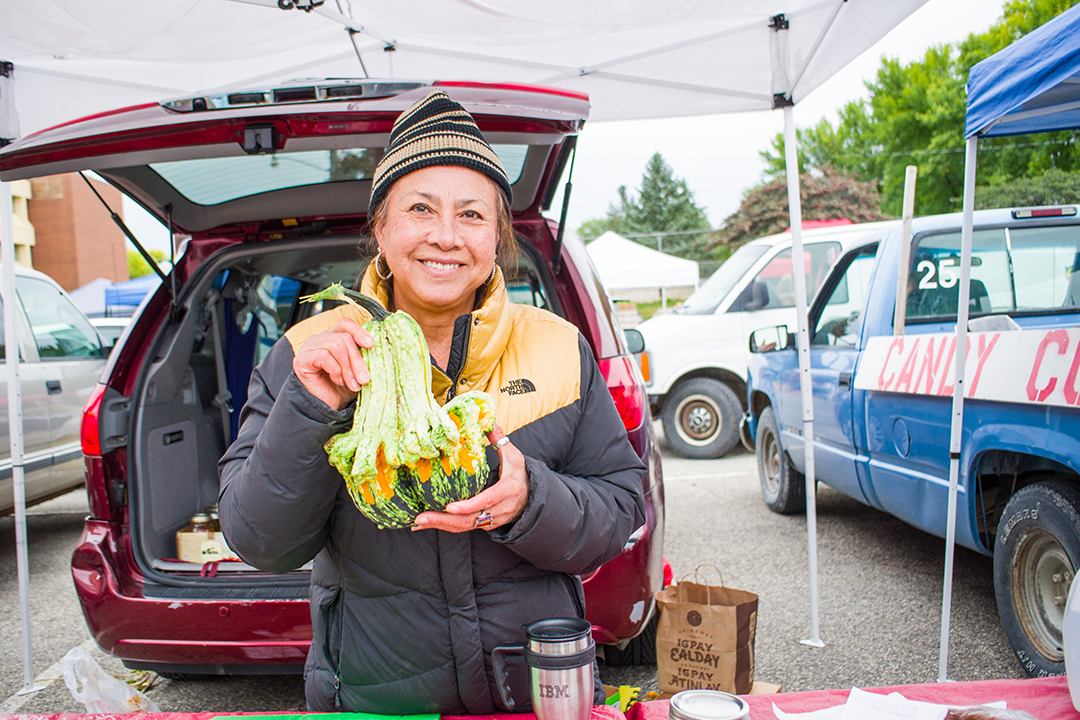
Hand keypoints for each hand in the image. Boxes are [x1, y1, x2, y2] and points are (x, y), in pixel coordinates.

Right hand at [292, 318, 373, 410]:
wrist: (325, 408)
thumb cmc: (340, 389)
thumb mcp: (356, 370)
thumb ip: (363, 357)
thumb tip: (378, 349)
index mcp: (332, 337)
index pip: (345, 324)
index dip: (359, 331)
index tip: (371, 345)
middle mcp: (319, 339)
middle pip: (344, 338)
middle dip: (357, 360)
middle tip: (364, 379)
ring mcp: (309, 348)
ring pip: (335, 345)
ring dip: (347, 367)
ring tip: (351, 383)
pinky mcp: (302, 360)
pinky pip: (324, 356)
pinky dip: (335, 370)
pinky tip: (337, 380)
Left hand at [412, 424, 527, 532]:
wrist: (531, 498)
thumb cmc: (519, 475)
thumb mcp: (513, 456)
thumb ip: (499, 439)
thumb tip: (488, 420)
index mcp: (507, 491)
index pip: (486, 500)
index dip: (467, 505)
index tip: (449, 506)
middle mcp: (499, 509)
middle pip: (469, 519)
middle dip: (443, 520)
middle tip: (420, 518)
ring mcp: (491, 520)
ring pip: (464, 527)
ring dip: (440, 525)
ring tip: (418, 523)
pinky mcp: (484, 525)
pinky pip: (463, 528)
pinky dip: (444, 527)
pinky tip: (427, 524)